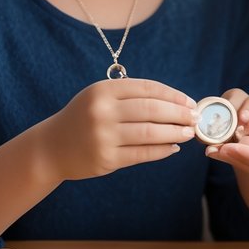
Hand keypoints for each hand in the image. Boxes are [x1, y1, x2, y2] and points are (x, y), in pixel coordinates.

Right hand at [45, 78, 195, 180]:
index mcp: (103, 91)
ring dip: (175, 132)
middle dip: (179, 114)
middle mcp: (102, 111)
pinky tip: (173, 147)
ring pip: (150, 133)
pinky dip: (161, 150)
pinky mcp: (106, 159)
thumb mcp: (100, 97)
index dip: (172, 95)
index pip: (147, 88)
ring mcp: (103, 136)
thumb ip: (130, 96)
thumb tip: (175, 102)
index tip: (190, 101)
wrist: (52, 147)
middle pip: (151, 110)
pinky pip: (142, 154)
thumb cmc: (84, 118)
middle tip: (196, 117)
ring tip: (189, 133)